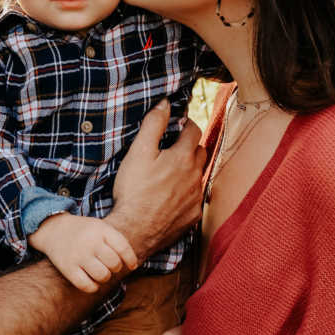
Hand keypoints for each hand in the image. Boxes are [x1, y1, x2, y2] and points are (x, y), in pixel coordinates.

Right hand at [30, 213, 137, 292]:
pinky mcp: (67, 268)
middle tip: (110, 266)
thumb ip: (116, 241)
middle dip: (115, 268)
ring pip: (103, 276)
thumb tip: (134, 265)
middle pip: (114, 264)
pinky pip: (86, 285)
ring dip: (105, 278)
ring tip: (101, 273)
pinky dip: (93, 287)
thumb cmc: (84, 231)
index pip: (123, 247)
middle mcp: (90, 242)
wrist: (54, 229)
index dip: (131, 259)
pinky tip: (92, 282)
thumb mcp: (100, 227)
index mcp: (100, 229)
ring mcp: (78, 255)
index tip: (131, 266)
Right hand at [109, 101, 203, 260]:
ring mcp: (196, 198)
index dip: (186, 124)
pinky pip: (196, 198)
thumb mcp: (139, 152)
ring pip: (200, 176)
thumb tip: (164, 103)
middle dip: (191, 145)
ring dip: (191, 169)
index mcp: (183, 157)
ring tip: (173, 171)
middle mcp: (195, 176)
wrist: (134, 231)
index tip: (178, 124)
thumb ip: (153, 124)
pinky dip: (188, 192)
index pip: (194, 130)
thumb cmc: (134, 191)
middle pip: (201, 152)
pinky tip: (173, 195)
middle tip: (175, 146)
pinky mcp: (193, 216)